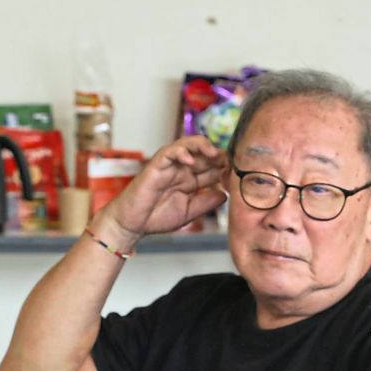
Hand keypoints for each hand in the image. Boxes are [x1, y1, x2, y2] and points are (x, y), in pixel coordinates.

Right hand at [92, 136, 227, 246]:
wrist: (132, 224)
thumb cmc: (157, 218)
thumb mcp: (190, 211)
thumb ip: (207, 202)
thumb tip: (226, 194)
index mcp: (190, 180)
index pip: (211, 168)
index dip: (225, 167)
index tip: (238, 172)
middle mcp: (181, 170)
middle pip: (203, 154)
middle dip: (218, 155)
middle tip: (231, 160)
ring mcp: (169, 166)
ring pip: (187, 146)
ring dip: (202, 146)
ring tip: (213, 153)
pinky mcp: (155, 166)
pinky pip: (168, 152)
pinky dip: (180, 152)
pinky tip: (190, 160)